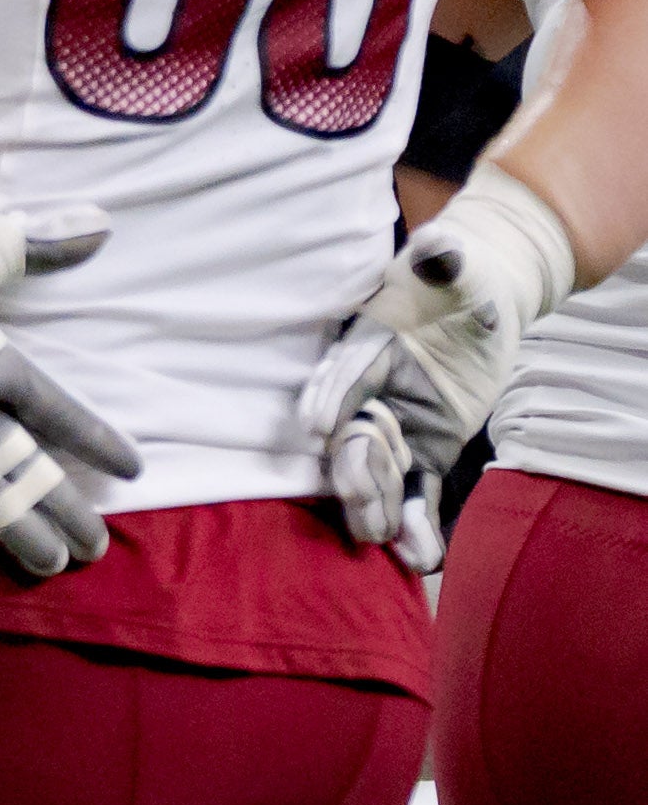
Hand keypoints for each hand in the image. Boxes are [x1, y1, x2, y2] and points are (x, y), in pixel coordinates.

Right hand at [299, 167, 574, 565]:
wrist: (481, 304)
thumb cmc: (460, 278)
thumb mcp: (456, 266)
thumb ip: (444, 261)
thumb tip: (440, 250)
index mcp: (370, 344)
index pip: (347, 372)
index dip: (333, 397)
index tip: (322, 425)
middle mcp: (373, 390)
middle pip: (353, 434)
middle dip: (351, 470)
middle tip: (357, 501)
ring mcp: (398, 422)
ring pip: (378, 471)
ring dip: (375, 507)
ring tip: (379, 541)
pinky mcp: (426, 447)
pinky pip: (416, 487)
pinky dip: (414, 520)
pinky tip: (417, 554)